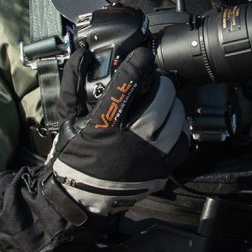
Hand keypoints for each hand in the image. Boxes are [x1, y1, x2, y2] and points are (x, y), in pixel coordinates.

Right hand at [49, 43, 189, 214]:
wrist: (83, 196)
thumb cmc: (74, 155)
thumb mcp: (67, 117)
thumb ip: (73, 82)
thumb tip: (81, 54)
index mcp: (107, 121)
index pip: (131, 79)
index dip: (139, 61)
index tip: (141, 57)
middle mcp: (134, 136)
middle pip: (162, 93)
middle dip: (158, 82)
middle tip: (150, 83)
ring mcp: (152, 153)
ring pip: (176, 113)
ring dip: (170, 103)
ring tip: (158, 105)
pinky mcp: (164, 168)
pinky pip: (184, 138)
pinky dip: (177, 128)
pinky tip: (165, 127)